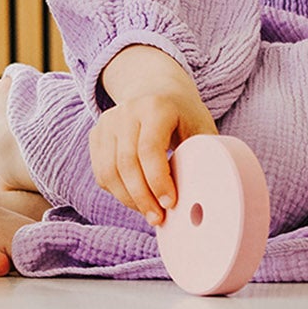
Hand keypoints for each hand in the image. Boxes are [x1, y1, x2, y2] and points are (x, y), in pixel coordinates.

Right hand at [91, 46, 216, 225]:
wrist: (155, 89)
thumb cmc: (183, 115)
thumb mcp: (201, 127)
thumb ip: (206, 154)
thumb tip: (210, 193)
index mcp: (156, 107)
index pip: (149, 149)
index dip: (158, 180)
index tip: (170, 203)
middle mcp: (127, 111)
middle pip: (127, 163)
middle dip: (142, 198)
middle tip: (158, 218)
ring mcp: (108, 121)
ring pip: (109, 171)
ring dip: (128, 199)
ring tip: (148, 212)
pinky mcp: (97, 134)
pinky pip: (101, 172)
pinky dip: (116, 191)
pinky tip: (135, 198)